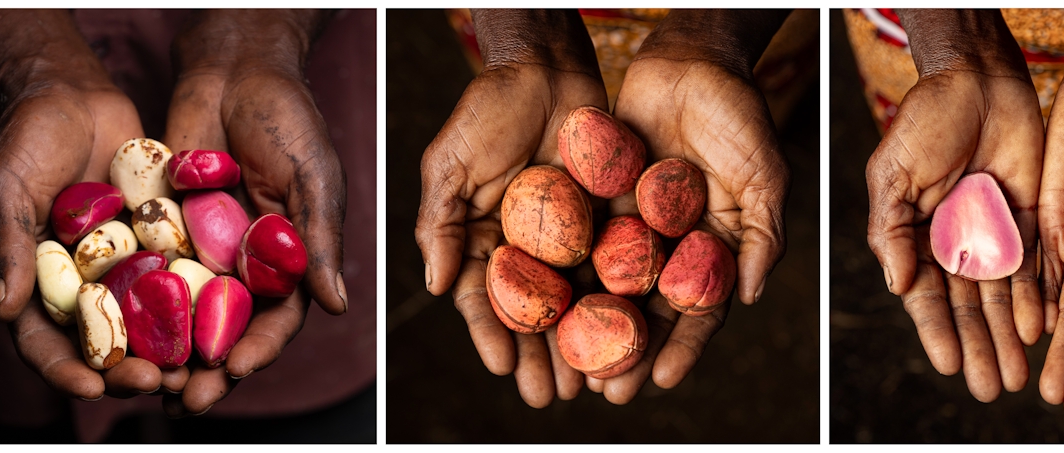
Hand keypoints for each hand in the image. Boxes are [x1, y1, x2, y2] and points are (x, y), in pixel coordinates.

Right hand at [0, 9, 168, 400]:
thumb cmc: (26, 140)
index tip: (91, 388)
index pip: (45, 343)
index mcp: (38, 286)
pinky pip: (183, 279)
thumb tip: (6, 309)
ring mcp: (126, 268)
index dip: (65, 370)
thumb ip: (9, 248)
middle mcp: (84, 286)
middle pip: (106, 346)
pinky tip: (226, 318)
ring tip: (196, 368)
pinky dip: (201, 303)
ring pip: (151, 323)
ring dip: (172, 349)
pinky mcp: (163, 244)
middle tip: (156, 382)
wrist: (74, 95)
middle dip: (128, 372)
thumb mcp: (7, 190)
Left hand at [160, 9, 347, 415]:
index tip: (234, 369)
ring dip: (169, 350)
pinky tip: (112, 330)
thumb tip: (336, 305)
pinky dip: (133, 305)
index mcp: (291, 259)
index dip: (259, 347)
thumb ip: (321, 240)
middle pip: (227, 328)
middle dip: (208, 367)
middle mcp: (247, 264)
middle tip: (185, 398)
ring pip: (185, 313)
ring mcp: (205, 249)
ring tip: (147, 381)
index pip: (279, 318)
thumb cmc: (288, 117)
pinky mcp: (164, 230)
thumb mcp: (314, 177)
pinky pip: (149, 273)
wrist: (234, 69)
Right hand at [414, 9, 606, 407]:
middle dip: (542, 357)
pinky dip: (621, 303)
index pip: (483, 299)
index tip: (503, 368)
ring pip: (576, 302)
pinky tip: (632, 333)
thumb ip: (440, 223)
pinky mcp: (608, 222)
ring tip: (592, 383)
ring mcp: (569, 238)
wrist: (547, 65)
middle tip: (553, 396)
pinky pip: (615, 268)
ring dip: (583, 344)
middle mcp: (525, 247)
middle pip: (534, 314)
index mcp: (481, 239)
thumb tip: (432, 286)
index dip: (491, 336)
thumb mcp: (450, 163)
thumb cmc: (488, 109)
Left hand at [601, 10, 790, 402]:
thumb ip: (763, 237)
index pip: (699, 310)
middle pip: (648, 310)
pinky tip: (543, 300)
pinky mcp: (602, 200)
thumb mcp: (767, 176)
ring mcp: (635, 225)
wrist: (692, 59)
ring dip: (590, 325)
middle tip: (605, 390)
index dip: (683, 346)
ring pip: (609, 285)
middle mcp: (673, 245)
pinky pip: (580, 241)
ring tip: (567, 361)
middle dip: (627, 351)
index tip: (660, 378)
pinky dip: (564, 272)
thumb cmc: (740, 115)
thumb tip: (748, 297)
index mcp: (716, 249)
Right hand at [864, 10, 1042, 401]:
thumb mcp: (892, 174)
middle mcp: (953, 244)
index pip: (926, 297)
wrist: (977, 80)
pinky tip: (1042, 330)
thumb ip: (889, 230)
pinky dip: (1037, 300)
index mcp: (914, 237)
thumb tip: (897, 285)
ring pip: (1002, 298)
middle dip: (979, 348)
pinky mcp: (1028, 220)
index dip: (937, 333)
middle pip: (967, 309)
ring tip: (1020, 374)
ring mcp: (992, 234)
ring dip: (1009, 337)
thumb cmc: (924, 122)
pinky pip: (1035, 268)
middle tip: (991, 387)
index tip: (950, 365)